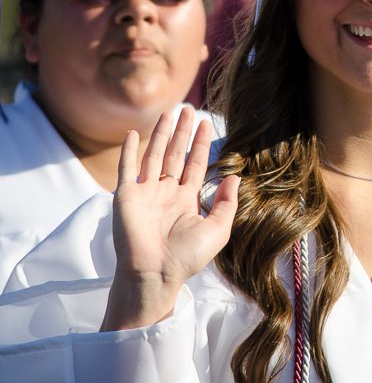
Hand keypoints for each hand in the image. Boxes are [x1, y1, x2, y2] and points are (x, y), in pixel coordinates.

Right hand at [101, 107, 239, 330]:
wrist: (155, 273)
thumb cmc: (186, 257)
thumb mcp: (217, 229)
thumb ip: (226, 203)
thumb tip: (236, 176)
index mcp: (186, 199)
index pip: (194, 163)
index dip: (200, 143)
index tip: (204, 122)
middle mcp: (165, 193)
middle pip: (175, 154)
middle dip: (181, 132)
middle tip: (187, 109)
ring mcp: (145, 193)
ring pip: (153, 155)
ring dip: (160, 134)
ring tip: (168, 113)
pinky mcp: (126, 196)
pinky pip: (127, 168)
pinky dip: (127, 150)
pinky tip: (131, 133)